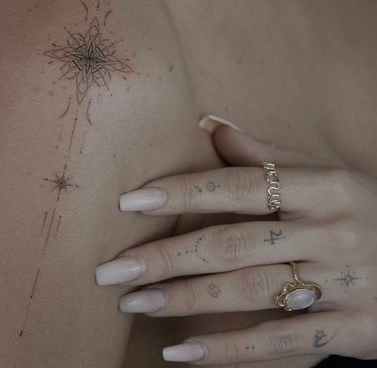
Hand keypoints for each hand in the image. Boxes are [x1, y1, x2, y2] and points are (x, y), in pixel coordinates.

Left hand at [94, 116, 376, 364]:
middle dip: (166, 257)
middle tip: (113, 268)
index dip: (182, 192)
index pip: (239, 186)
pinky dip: (228, 351)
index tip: (129, 202)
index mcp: (326, 187)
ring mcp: (346, 286)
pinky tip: (181, 352)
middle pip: (234, 246)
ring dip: (184, 301)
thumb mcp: (325, 174)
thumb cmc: (361, 209)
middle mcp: (334, 234)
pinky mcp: (355, 332)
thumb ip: (266, 152)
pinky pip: (281, 344)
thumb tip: (208, 122)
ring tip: (133, 301)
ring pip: (249, 294)